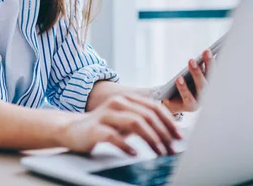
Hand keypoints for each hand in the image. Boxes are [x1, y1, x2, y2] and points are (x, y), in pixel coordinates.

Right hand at [58, 94, 181, 155]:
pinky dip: (126, 145)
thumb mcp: (127, 122)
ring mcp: (106, 114)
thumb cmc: (105, 127)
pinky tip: (135, 153)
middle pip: (147, 115)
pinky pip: (114, 136)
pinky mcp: (95, 128)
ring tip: (159, 152)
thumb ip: (145, 122)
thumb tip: (172, 133)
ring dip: (151, 139)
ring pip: (134, 122)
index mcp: (128, 99)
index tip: (179, 137)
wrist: (73, 130)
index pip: (154, 107)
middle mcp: (118, 102)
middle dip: (163, 133)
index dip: (169, 121)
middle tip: (172, 149)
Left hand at [163, 49, 214, 113]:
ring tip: (191, 61)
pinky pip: (188, 96)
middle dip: (209, 63)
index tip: (216, 49)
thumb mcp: (194, 73)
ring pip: (201, 86)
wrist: (173, 102)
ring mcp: (202, 100)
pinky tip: (179, 78)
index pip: (217, 69)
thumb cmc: (186, 83)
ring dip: (197, 73)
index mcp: (212, 81)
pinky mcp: (191, 107)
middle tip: (206, 51)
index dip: (217, 59)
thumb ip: (200, 65)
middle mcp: (211, 91)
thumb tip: (207, 52)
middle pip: (211, 76)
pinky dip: (183, 87)